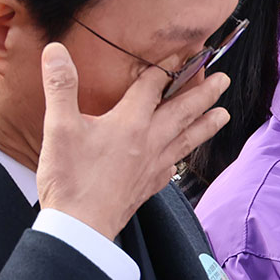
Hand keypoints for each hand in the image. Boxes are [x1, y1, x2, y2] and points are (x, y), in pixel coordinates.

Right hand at [35, 43, 229, 239]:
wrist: (80, 227)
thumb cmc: (71, 178)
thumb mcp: (59, 127)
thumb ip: (61, 87)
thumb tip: (56, 52)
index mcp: (130, 122)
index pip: (153, 86)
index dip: (166, 66)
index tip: (182, 53)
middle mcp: (149, 141)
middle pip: (183, 111)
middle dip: (204, 93)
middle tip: (223, 81)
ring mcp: (152, 166)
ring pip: (187, 139)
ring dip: (206, 124)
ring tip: (224, 115)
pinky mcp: (148, 187)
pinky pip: (173, 167)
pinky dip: (181, 158)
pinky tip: (181, 159)